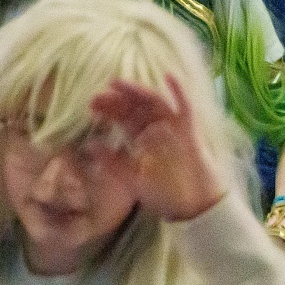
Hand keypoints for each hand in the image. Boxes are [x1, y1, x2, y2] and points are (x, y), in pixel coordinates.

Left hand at [87, 73, 224, 221]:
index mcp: (141, 138)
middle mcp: (156, 129)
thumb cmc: (164, 194)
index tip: (91, 105)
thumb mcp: (131, 180)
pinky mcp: (190, 130)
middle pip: (135, 107)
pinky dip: (179, 91)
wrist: (196, 207)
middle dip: (116, 99)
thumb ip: (112, 163)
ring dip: (138, 91)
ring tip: (118, 83)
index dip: (108, 110)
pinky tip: (169, 77)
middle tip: (98, 96)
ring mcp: (174, 127)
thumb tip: (88, 146)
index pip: (122, 118)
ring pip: (155, 103)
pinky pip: (186, 108)